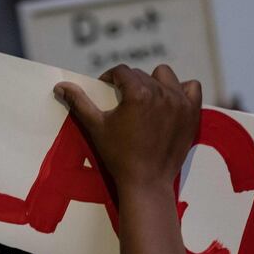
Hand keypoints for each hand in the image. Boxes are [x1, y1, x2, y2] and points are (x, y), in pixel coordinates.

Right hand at [54, 64, 200, 194]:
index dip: (110, 77)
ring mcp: (180, 102)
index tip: (106, 88)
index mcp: (137, 93)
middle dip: (129, 84)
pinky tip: (170, 101)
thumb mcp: (96, 127)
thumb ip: (80, 102)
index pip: (122, 71)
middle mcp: (161, 92)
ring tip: (146, 99)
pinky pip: (192, 87)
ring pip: (165, 76)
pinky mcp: (192, 113)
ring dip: (154, 82)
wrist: (146, 182)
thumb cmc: (118, 155)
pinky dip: (182, 90)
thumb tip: (60, 86)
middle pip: (141, 75)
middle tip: (123, 102)